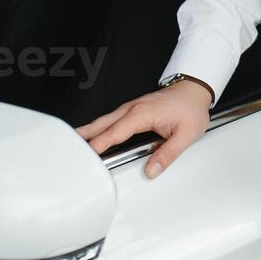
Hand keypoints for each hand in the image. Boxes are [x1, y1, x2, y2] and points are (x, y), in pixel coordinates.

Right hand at [75, 80, 212, 178]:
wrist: (194, 89)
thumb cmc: (191, 108)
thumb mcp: (186, 135)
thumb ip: (167, 154)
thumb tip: (151, 170)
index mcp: (142, 114)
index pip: (115, 132)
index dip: (99, 144)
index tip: (86, 155)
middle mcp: (131, 109)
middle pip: (101, 125)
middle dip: (83, 137)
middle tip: (65, 150)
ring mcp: (129, 109)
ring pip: (102, 122)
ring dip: (87, 133)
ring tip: (69, 146)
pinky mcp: (130, 111)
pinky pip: (109, 121)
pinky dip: (96, 130)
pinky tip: (88, 138)